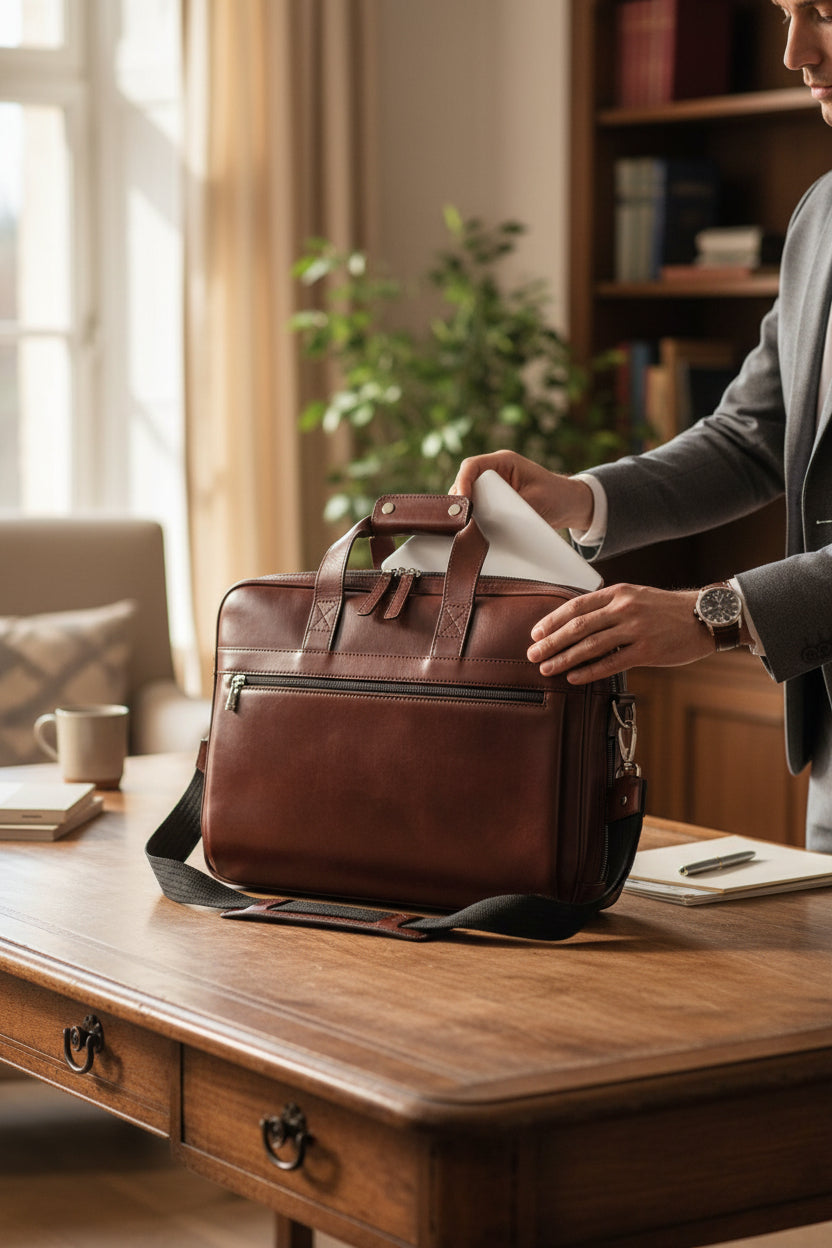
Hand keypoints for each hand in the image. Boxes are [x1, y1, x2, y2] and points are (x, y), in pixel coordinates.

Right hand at [450, 450, 594, 532]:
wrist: (570, 505)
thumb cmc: (557, 497)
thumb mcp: (536, 502)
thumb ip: (512, 508)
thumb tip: (489, 519)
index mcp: (505, 461)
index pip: (472, 466)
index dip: (462, 482)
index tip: (463, 501)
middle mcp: (495, 471)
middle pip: (465, 481)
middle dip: (461, 499)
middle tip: (462, 519)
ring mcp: (493, 486)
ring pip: (468, 495)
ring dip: (466, 509)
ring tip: (467, 526)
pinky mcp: (493, 500)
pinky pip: (476, 506)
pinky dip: (473, 517)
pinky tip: (474, 529)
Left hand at [527, 584, 713, 683]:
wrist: (704, 617)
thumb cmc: (666, 610)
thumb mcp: (635, 596)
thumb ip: (608, 606)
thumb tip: (575, 622)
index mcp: (618, 593)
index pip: (576, 606)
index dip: (552, 620)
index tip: (535, 633)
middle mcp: (624, 608)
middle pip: (577, 626)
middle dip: (551, 642)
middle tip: (532, 654)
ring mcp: (636, 629)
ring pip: (590, 646)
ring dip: (564, 658)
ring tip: (547, 668)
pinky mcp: (647, 650)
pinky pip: (611, 663)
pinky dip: (589, 671)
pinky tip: (573, 677)